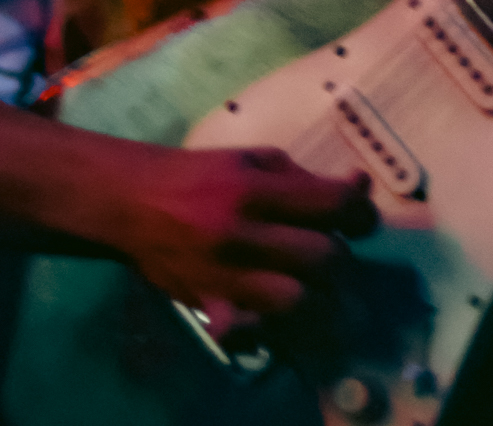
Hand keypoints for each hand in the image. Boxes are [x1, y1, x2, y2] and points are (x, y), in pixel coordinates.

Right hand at [106, 144, 375, 316]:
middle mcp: (243, 233)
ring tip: (309, 284)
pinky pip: (248, 332)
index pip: (332, 204)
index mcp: (257, 189)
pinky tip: (267, 312)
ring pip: (297, 301)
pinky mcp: (208, 306)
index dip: (359, 211)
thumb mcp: (252, 160)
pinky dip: (265, 328)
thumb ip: (304, 177)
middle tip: (329, 252)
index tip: (359, 217)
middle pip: (324, 258)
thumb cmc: (200, 174)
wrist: (133, 201)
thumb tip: (359, 186)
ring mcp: (226, 275)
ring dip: (314, 296)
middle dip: (340, 257)